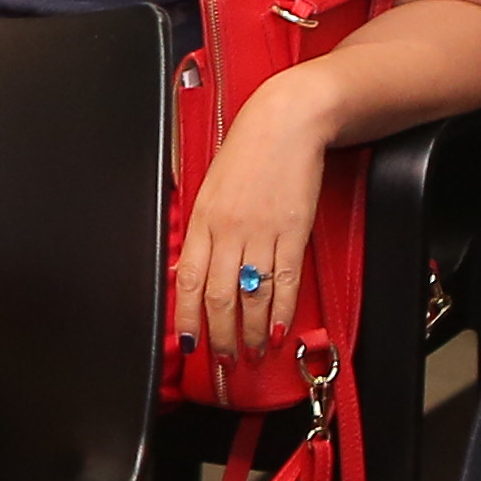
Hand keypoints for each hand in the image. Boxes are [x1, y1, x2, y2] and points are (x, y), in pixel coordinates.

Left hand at [174, 71, 333, 367]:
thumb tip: (193, 268)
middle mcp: (228, 230)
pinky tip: (276, 330)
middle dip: (219, 335)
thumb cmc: (247, 152)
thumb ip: (202, 228)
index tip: (189, 342)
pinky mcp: (293, 231)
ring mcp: (262, 232)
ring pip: (251, 295)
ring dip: (250, 331)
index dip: (188, 317)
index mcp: (202, 219)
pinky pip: (284, 281)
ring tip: (250, 353)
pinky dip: (280, 310)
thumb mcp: (210, 187)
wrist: (286, 122)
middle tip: (222, 358)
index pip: (189, 281)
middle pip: (220, 296)